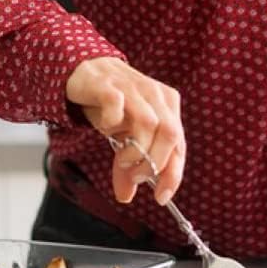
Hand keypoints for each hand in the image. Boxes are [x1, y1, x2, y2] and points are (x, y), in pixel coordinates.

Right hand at [66, 56, 184, 205]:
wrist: (87, 71)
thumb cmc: (113, 104)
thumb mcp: (124, 135)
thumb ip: (129, 163)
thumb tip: (126, 195)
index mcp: (168, 106)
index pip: (179, 144)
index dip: (173, 173)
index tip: (161, 196)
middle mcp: (156, 95)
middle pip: (170, 134)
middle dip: (154, 162)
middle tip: (136, 175)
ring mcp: (134, 88)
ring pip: (148, 123)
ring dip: (135, 150)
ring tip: (122, 160)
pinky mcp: (109, 86)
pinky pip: (117, 106)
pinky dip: (112, 123)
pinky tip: (106, 127)